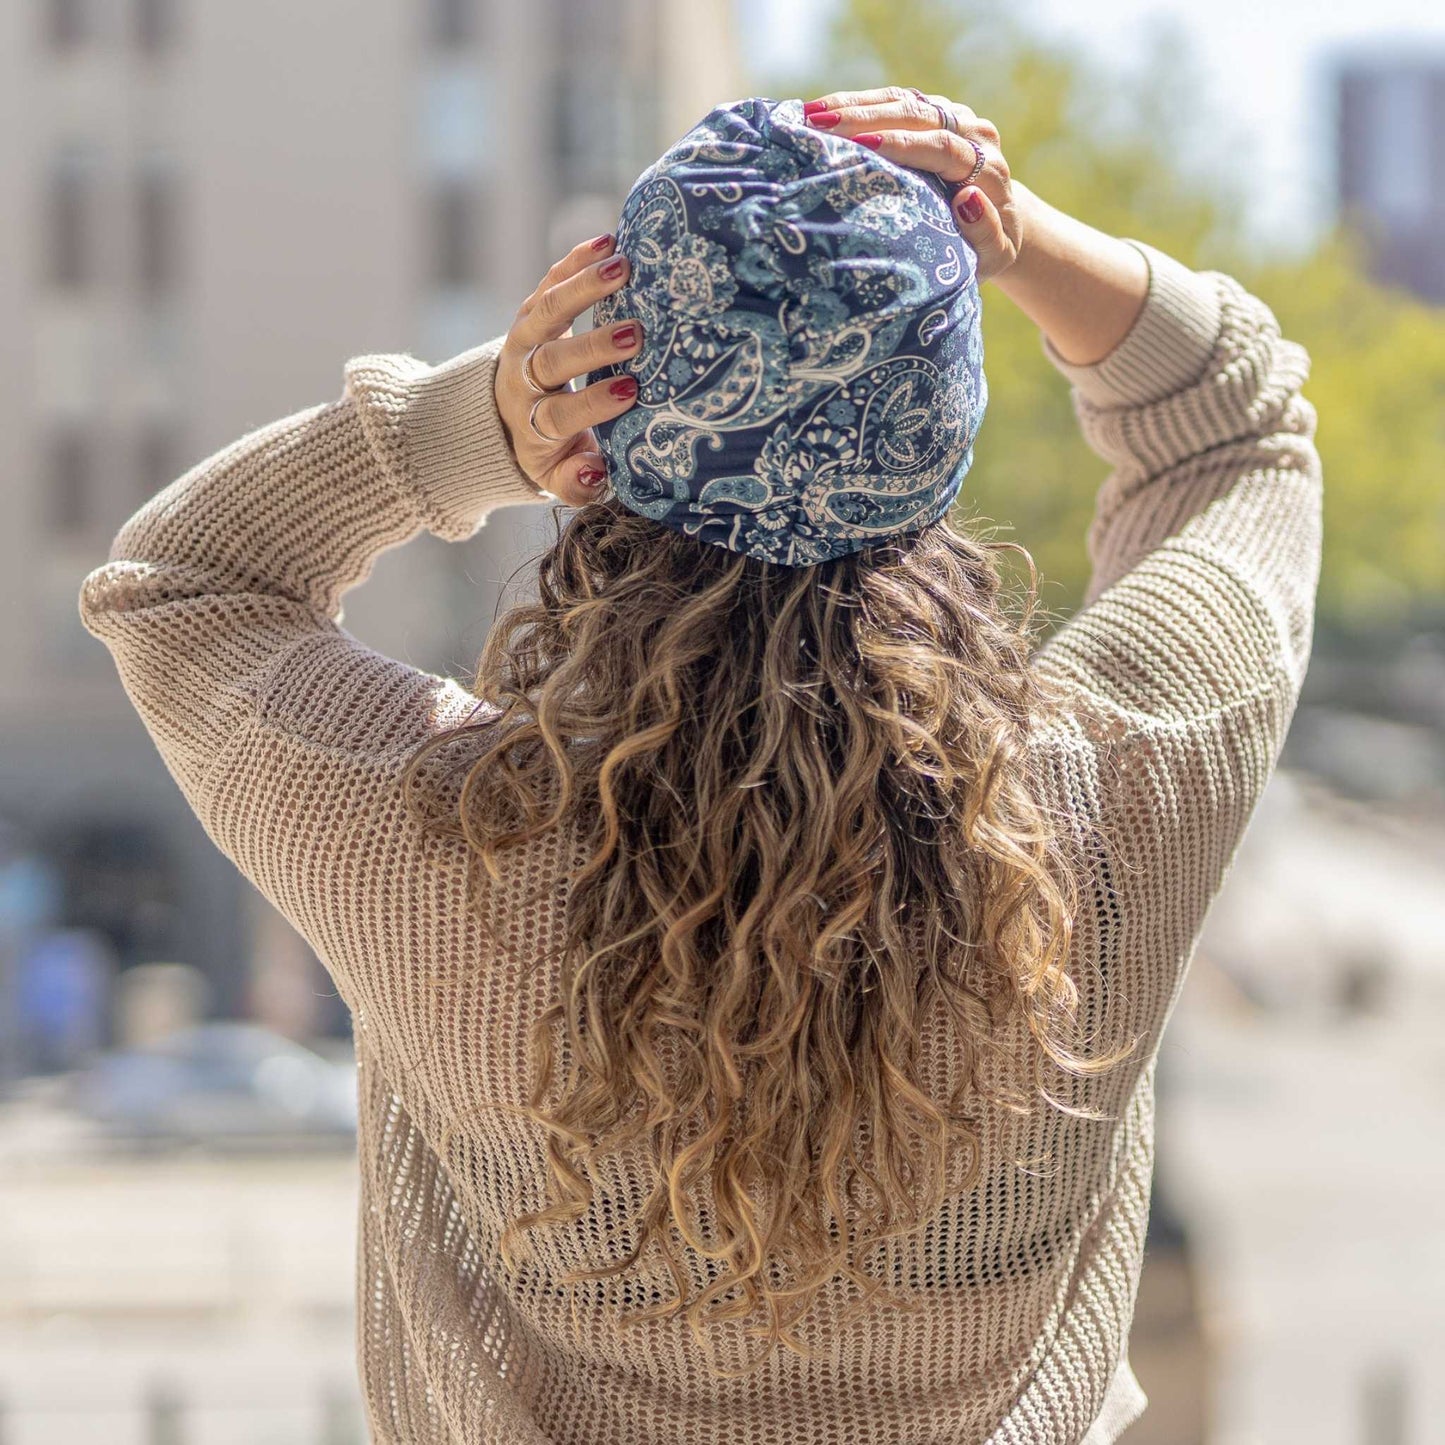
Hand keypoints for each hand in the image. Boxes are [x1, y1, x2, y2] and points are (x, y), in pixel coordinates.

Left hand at [494, 233, 641, 505]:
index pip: (558, 414)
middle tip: (633, 334)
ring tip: (623, 266)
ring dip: (584, 288)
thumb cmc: (552, 450)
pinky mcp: (530, 311)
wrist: (507, 415)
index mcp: (534, 425)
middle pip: (551, 361)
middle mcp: (523, 380)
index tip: (631, 390)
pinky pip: (548, 282)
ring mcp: (524, 340)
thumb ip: (579, 484)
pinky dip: (575, 260)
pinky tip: (609, 240)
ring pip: (545, 311)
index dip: (590, 404)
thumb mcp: (558, 478)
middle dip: (590, 347)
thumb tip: (597, 471)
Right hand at [803, 85, 1024, 283]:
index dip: (903, 144)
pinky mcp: (936, 113)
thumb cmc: (986, 251)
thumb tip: (967, 199)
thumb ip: (986, 234)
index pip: (943, 148)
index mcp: (990, 169)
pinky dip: (858, 104)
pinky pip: (896, 101)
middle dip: (868, 118)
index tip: (864, 144)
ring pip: (904, 101)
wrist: (1002, 222)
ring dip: (855, 105)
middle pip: (920, 116)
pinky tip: (824, 109)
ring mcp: (955, 118)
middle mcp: (975, 135)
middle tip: (823, 124)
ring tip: (812, 113)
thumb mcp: (993, 256)